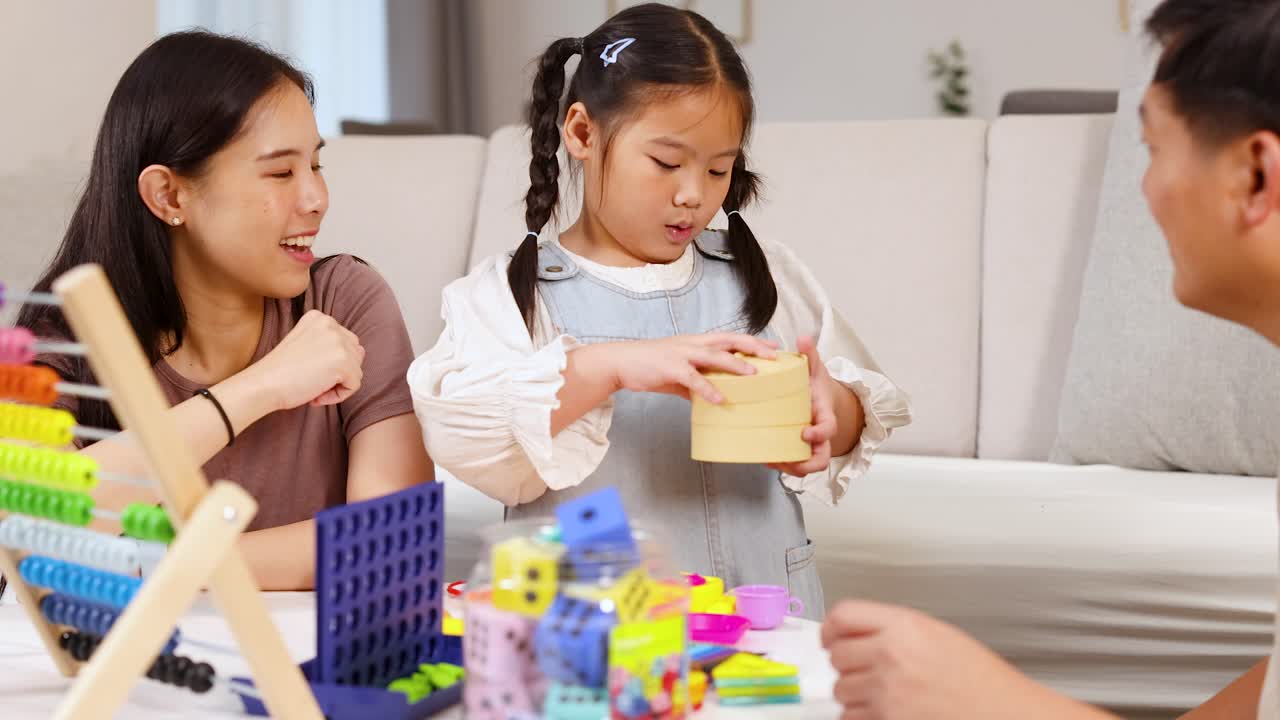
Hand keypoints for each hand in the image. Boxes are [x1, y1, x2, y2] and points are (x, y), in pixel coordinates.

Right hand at [245, 310, 365, 410]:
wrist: (263, 384)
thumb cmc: (280, 371)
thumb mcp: (305, 344)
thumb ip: (328, 343)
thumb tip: (359, 352)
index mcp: (320, 317)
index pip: (344, 342)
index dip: (330, 363)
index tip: (307, 369)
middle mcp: (332, 324)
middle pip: (355, 354)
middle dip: (338, 372)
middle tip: (311, 380)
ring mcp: (339, 342)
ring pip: (356, 370)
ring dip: (337, 385)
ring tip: (313, 387)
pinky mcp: (344, 362)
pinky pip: (354, 385)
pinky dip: (338, 396)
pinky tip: (316, 395)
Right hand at [603, 333, 778, 403]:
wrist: (622, 362)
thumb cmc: (651, 366)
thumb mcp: (679, 372)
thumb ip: (697, 382)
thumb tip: (713, 398)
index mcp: (698, 342)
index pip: (732, 338)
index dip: (753, 341)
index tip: (775, 347)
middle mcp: (694, 344)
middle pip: (730, 340)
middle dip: (754, 347)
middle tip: (774, 356)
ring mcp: (682, 354)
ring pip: (714, 356)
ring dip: (735, 364)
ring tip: (754, 375)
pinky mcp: (670, 367)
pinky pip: (692, 378)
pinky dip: (707, 389)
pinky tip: (720, 399)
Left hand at [770, 336, 837, 475]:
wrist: (817, 396)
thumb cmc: (814, 383)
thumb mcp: (813, 368)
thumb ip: (810, 355)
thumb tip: (803, 338)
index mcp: (824, 414)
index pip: (829, 429)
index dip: (819, 435)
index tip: (804, 433)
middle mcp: (819, 433)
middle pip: (822, 460)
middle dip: (805, 465)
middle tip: (785, 459)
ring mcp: (809, 444)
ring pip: (806, 467)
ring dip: (789, 468)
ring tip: (770, 460)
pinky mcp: (798, 448)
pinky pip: (793, 463)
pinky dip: (780, 464)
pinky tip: (764, 457)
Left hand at [821, 601, 1106, 719]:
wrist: (1005, 713)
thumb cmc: (980, 681)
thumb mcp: (937, 636)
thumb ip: (893, 630)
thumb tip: (854, 635)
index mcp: (904, 626)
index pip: (842, 615)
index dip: (830, 627)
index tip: (829, 637)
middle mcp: (891, 655)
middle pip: (836, 654)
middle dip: (846, 664)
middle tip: (863, 670)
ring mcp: (886, 691)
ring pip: (840, 689)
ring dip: (853, 693)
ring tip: (881, 694)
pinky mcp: (886, 719)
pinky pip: (851, 717)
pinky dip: (861, 716)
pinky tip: (884, 711)